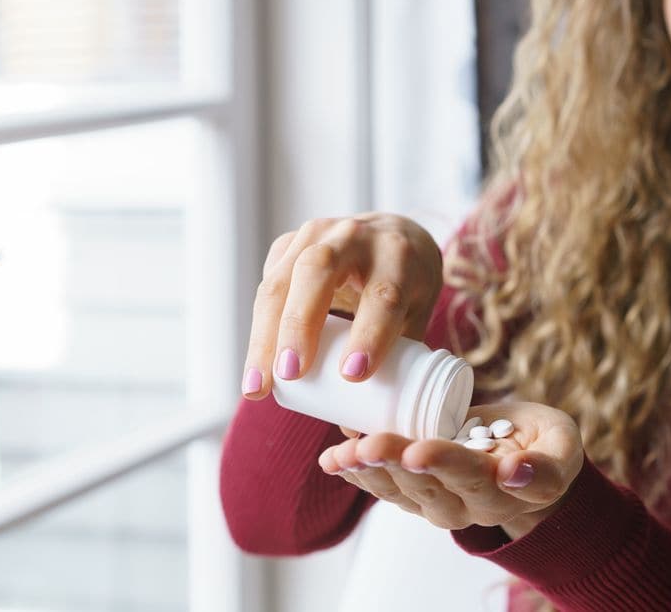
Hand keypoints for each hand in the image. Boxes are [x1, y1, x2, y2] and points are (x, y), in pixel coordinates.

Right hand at [241, 214, 443, 437]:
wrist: (395, 235)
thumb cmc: (408, 286)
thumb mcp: (414, 316)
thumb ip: (395, 367)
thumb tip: (358, 434)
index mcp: (398, 254)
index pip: (382, 293)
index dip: (368, 334)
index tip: (352, 376)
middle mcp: (355, 236)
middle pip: (319, 271)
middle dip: (300, 324)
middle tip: (290, 375)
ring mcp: (317, 235)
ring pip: (283, 278)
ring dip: (266, 334)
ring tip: (259, 385)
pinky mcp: (289, 245)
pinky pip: (268, 285)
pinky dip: (259, 328)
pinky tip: (256, 366)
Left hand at [318, 401, 584, 537]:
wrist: (528, 463)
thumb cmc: (544, 446)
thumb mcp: (562, 448)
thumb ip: (545, 466)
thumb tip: (512, 472)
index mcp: (506, 492)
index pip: (474, 477)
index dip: (447, 464)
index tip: (419, 450)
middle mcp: (470, 506)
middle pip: (428, 487)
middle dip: (394, 463)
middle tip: (367, 444)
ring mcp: (441, 504)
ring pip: (401, 492)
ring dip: (368, 471)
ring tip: (342, 453)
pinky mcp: (419, 496)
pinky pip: (386, 488)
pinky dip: (358, 471)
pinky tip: (334, 457)